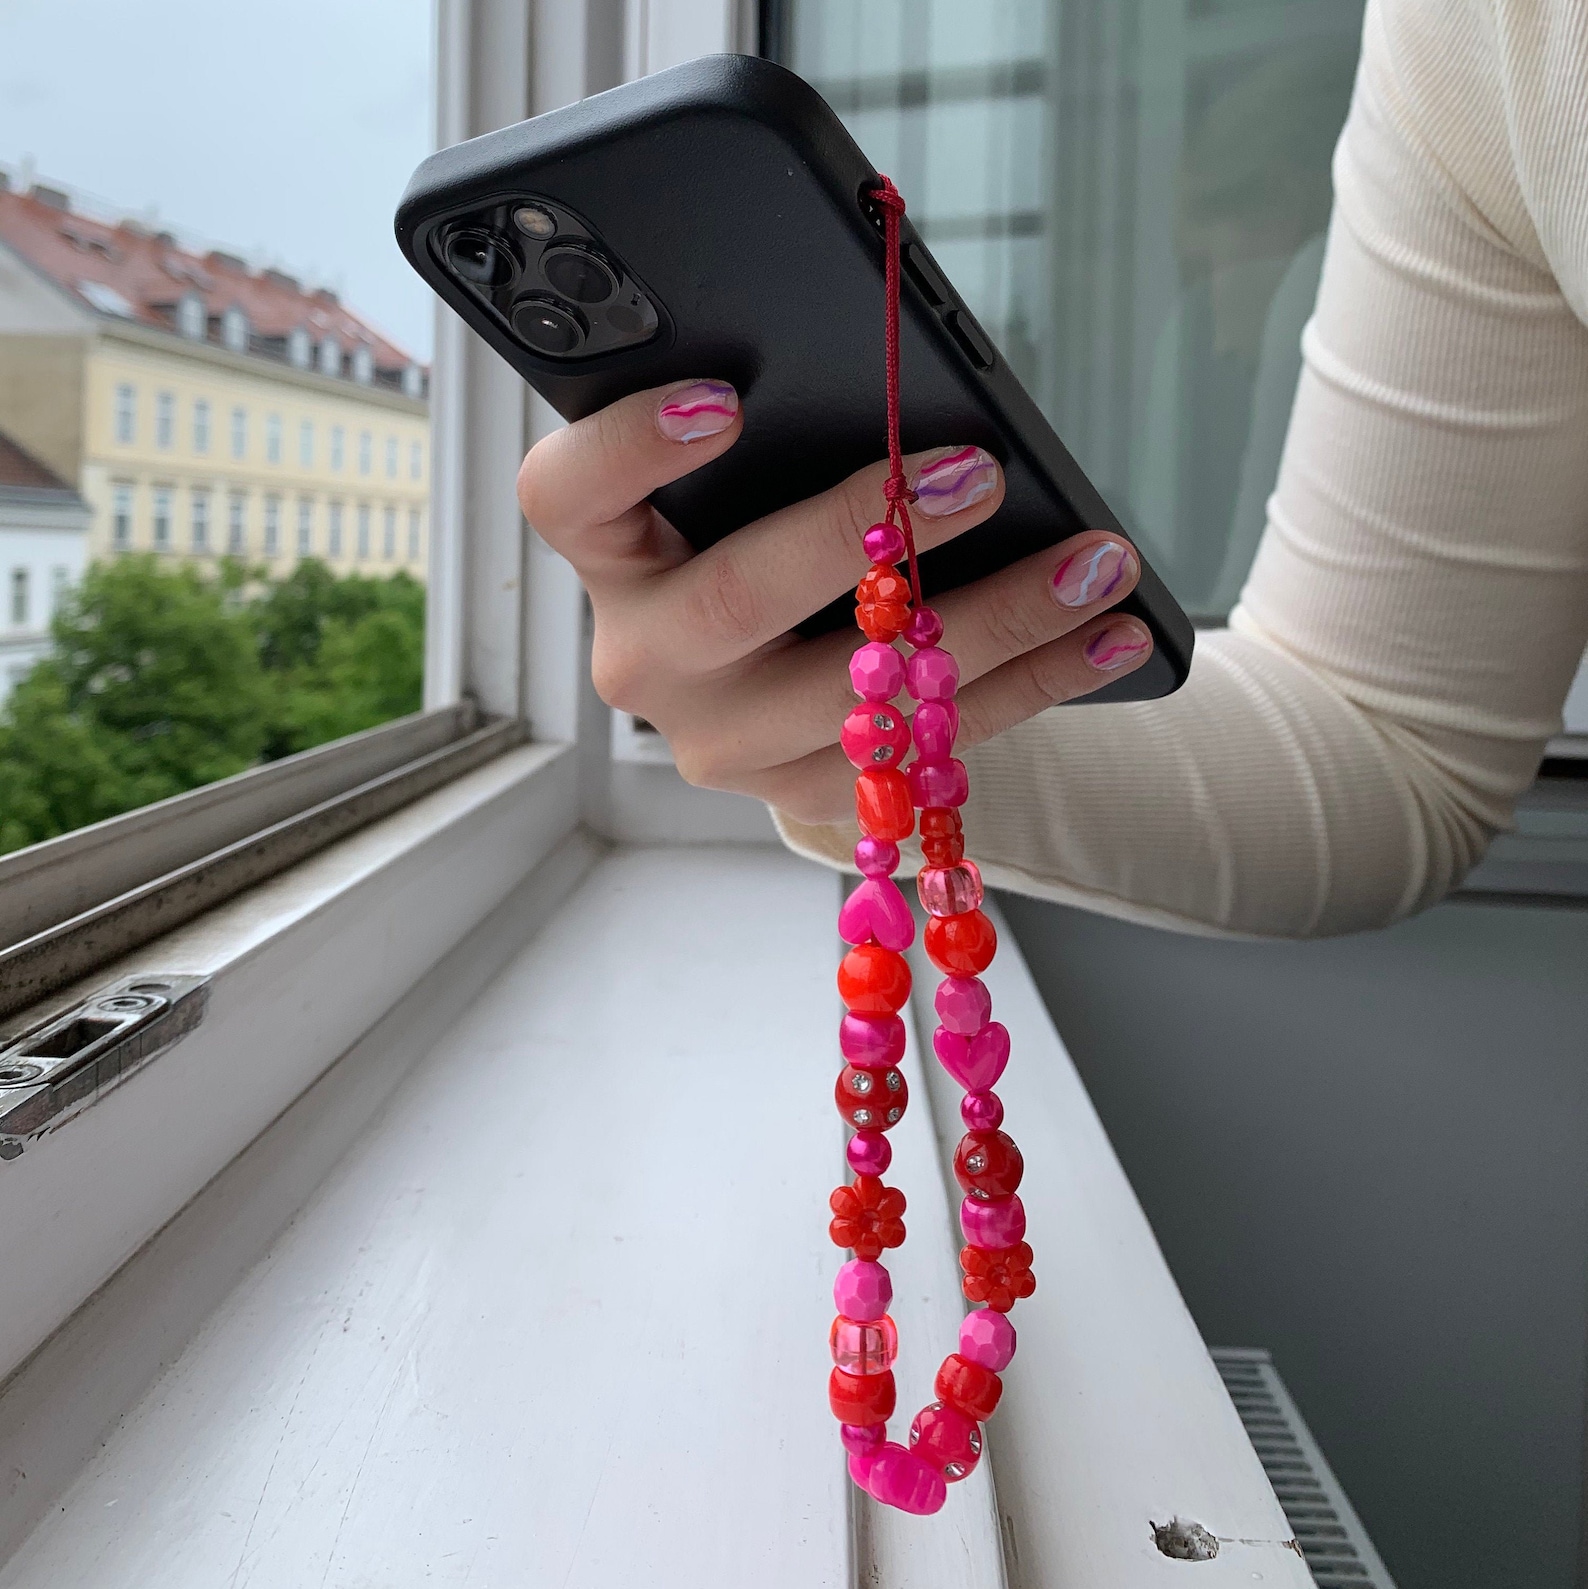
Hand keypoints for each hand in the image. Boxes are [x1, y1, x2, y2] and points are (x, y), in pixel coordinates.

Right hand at [517, 378, 1153, 824]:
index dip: (631, 448)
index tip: (728, 398)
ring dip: (995, 623)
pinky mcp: (800, 791)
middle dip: (864, 535)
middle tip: (980, 473)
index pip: (565, 497)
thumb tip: (917, 394)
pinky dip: (1028, 687)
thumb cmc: (760, 531)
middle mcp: (647, 659)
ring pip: (853, 696)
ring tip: (1099, 565)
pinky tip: (1107, 640)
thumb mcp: (745, 480)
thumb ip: (783, 438)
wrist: (768, 678)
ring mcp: (720, 742)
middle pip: (733, 603)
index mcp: (612, 558)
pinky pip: (920, 753)